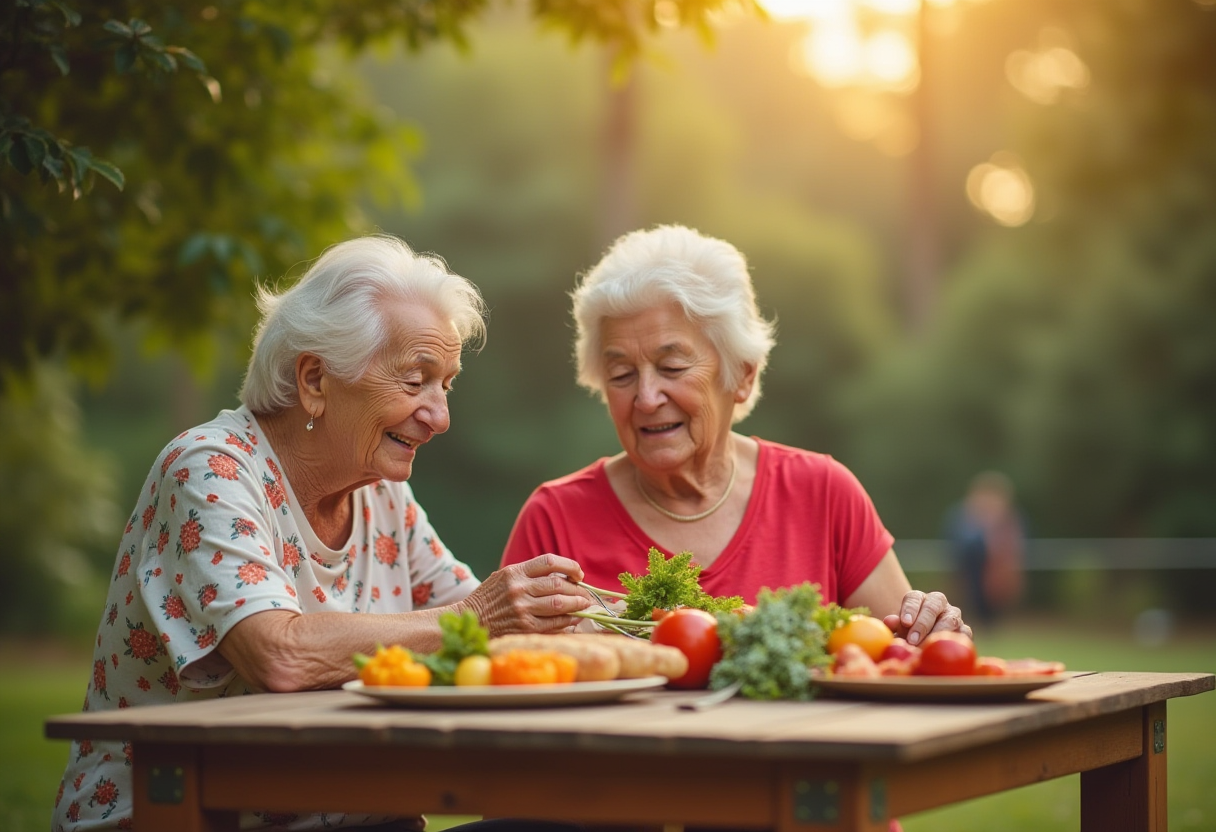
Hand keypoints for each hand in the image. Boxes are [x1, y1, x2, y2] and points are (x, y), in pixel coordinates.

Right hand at [461, 554, 591, 635]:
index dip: (570, 566)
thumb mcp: (505, 576)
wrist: (472, 619)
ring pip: (559, 604)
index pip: (550, 562)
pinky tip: (573, 620)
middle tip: (586, 594)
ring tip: (584, 605)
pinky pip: (553, 623)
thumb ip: (530, 574)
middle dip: (578, 589)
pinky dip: (567, 621)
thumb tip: (564, 578)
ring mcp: (522, 608)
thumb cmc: (491, 597)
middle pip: (559, 584)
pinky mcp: (524, 627)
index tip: (578, 574)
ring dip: (577, 605)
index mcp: (515, 572)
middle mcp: (519, 588)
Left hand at [882, 590, 971, 645]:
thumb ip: (893, 624)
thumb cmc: (907, 633)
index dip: (910, 609)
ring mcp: (953, 615)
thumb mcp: (898, 628)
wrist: (924, 641)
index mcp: (919, 598)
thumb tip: (889, 622)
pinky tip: (944, 652)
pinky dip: (954, 642)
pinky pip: (964, 634)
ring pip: (950, 620)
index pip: (914, 598)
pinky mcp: (964, 630)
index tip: (905, 622)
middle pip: (932, 607)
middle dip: (922, 624)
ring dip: (937, 634)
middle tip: (912, 640)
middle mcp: (938, 603)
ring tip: (925, 649)